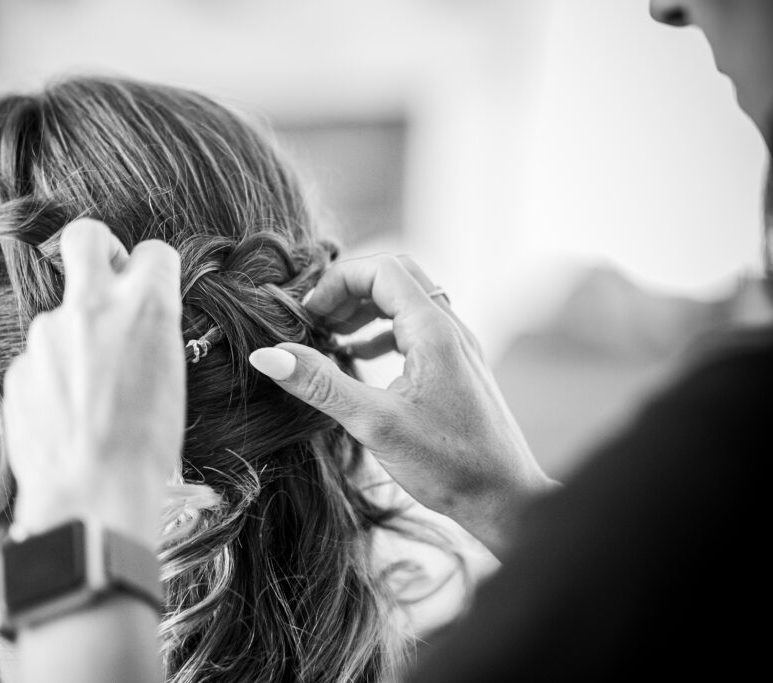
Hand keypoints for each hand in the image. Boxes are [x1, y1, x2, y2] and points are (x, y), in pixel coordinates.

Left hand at [0, 219, 183, 546]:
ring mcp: (48, 334)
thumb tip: (135, 319)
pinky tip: (71, 416)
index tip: (148, 287)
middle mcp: (92, 305)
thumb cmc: (147, 444)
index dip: (153, 270)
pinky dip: (55, 379)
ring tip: (95, 396)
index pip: (153, 251)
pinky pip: (41, 361)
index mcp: (145, 304)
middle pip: (85, 237)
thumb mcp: (170, 375)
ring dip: (76, 339)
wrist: (94, 494)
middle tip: (105, 280)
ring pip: (62, 316)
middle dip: (97, 248)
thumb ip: (147, 331)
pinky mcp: (19, 367)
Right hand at [248, 254, 556, 556]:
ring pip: (406, 301)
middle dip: (350, 289)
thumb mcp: (374, 424)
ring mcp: (457, 347)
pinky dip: (383, 332)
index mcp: (434, 330)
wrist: (505, 499)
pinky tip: (360, 359)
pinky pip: (415, 329)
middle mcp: (450, 328)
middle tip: (317, 320)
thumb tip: (267, 355)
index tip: (308, 315)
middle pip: (394, 276)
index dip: (337, 282)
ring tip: (332, 337)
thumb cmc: (448, 464)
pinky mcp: (456, 367)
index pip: (381, 269)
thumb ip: (320, 384)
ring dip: (365, 309)